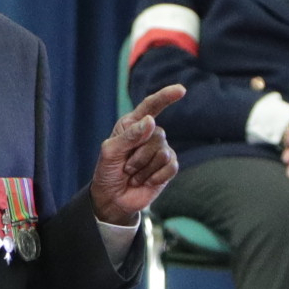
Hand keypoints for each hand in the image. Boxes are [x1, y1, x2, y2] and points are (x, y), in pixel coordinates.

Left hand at [90, 86, 183, 225]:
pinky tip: (145, 181)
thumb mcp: (110, 152)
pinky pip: (170, 167)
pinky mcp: (168, 168)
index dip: (166, 96)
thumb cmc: (107, 171)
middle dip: (139, 155)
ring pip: (163, 153)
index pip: (151, 106)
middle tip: (126, 167)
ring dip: (144, 168)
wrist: (112, 198)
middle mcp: (149, 134)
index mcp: (133, 124)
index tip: (181, 90)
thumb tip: (151, 121)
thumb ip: (129, 136)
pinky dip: (155, 177)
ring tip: (134, 175)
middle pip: (158, 135)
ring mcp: (161, 150)